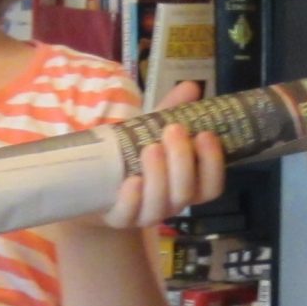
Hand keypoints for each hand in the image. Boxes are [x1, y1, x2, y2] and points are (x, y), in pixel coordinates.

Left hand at [97, 81, 225, 228]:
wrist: (93, 189)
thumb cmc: (131, 158)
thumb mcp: (149, 132)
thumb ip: (170, 112)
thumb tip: (191, 86)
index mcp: (186, 185)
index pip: (212, 185)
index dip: (213, 163)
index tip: (206, 134)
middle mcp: (170, 203)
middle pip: (186, 192)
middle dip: (183, 161)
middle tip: (174, 130)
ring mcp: (145, 214)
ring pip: (160, 204)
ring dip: (159, 176)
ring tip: (151, 147)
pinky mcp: (118, 218)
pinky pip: (128, 214)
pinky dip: (132, 199)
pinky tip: (132, 181)